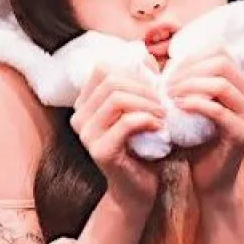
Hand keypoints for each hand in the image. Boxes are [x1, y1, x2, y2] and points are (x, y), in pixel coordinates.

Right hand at [69, 55, 164, 213]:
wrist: (140, 189)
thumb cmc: (143, 145)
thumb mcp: (141, 107)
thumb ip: (140, 82)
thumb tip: (145, 55)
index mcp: (85, 102)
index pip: (103, 67)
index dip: (132, 69)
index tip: (154, 83)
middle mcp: (80, 116)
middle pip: (111, 80)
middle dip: (144, 86)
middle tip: (163, 101)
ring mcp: (87, 135)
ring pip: (117, 97)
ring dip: (147, 102)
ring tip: (163, 113)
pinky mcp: (100, 151)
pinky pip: (126, 122)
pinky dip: (147, 119)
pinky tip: (159, 126)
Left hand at [164, 47, 243, 198]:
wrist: (208, 180)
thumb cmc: (195, 140)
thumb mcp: (190, 103)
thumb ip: (183, 80)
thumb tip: (153, 57)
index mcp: (240, 84)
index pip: (220, 52)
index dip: (192, 56)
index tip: (169, 70)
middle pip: (222, 63)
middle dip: (188, 70)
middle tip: (166, 83)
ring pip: (221, 84)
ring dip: (190, 85)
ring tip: (169, 94)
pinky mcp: (241, 134)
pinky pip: (217, 111)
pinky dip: (195, 104)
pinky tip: (178, 106)